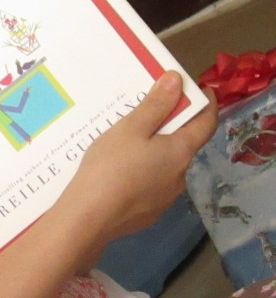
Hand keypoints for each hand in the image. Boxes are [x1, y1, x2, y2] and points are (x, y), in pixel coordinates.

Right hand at [58, 71, 217, 244]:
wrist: (90, 217)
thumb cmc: (111, 166)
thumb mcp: (130, 128)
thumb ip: (155, 105)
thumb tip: (177, 80)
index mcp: (180, 151)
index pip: (206, 123)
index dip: (207, 103)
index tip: (199, 89)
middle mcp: (180, 176)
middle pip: (183, 145)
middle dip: (171, 128)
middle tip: (146, 116)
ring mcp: (165, 198)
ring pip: (165, 167)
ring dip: (154, 153)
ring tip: (125, 146)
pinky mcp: (148, 213)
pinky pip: (150, 186)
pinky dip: (141, 174)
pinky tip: (118, 174)